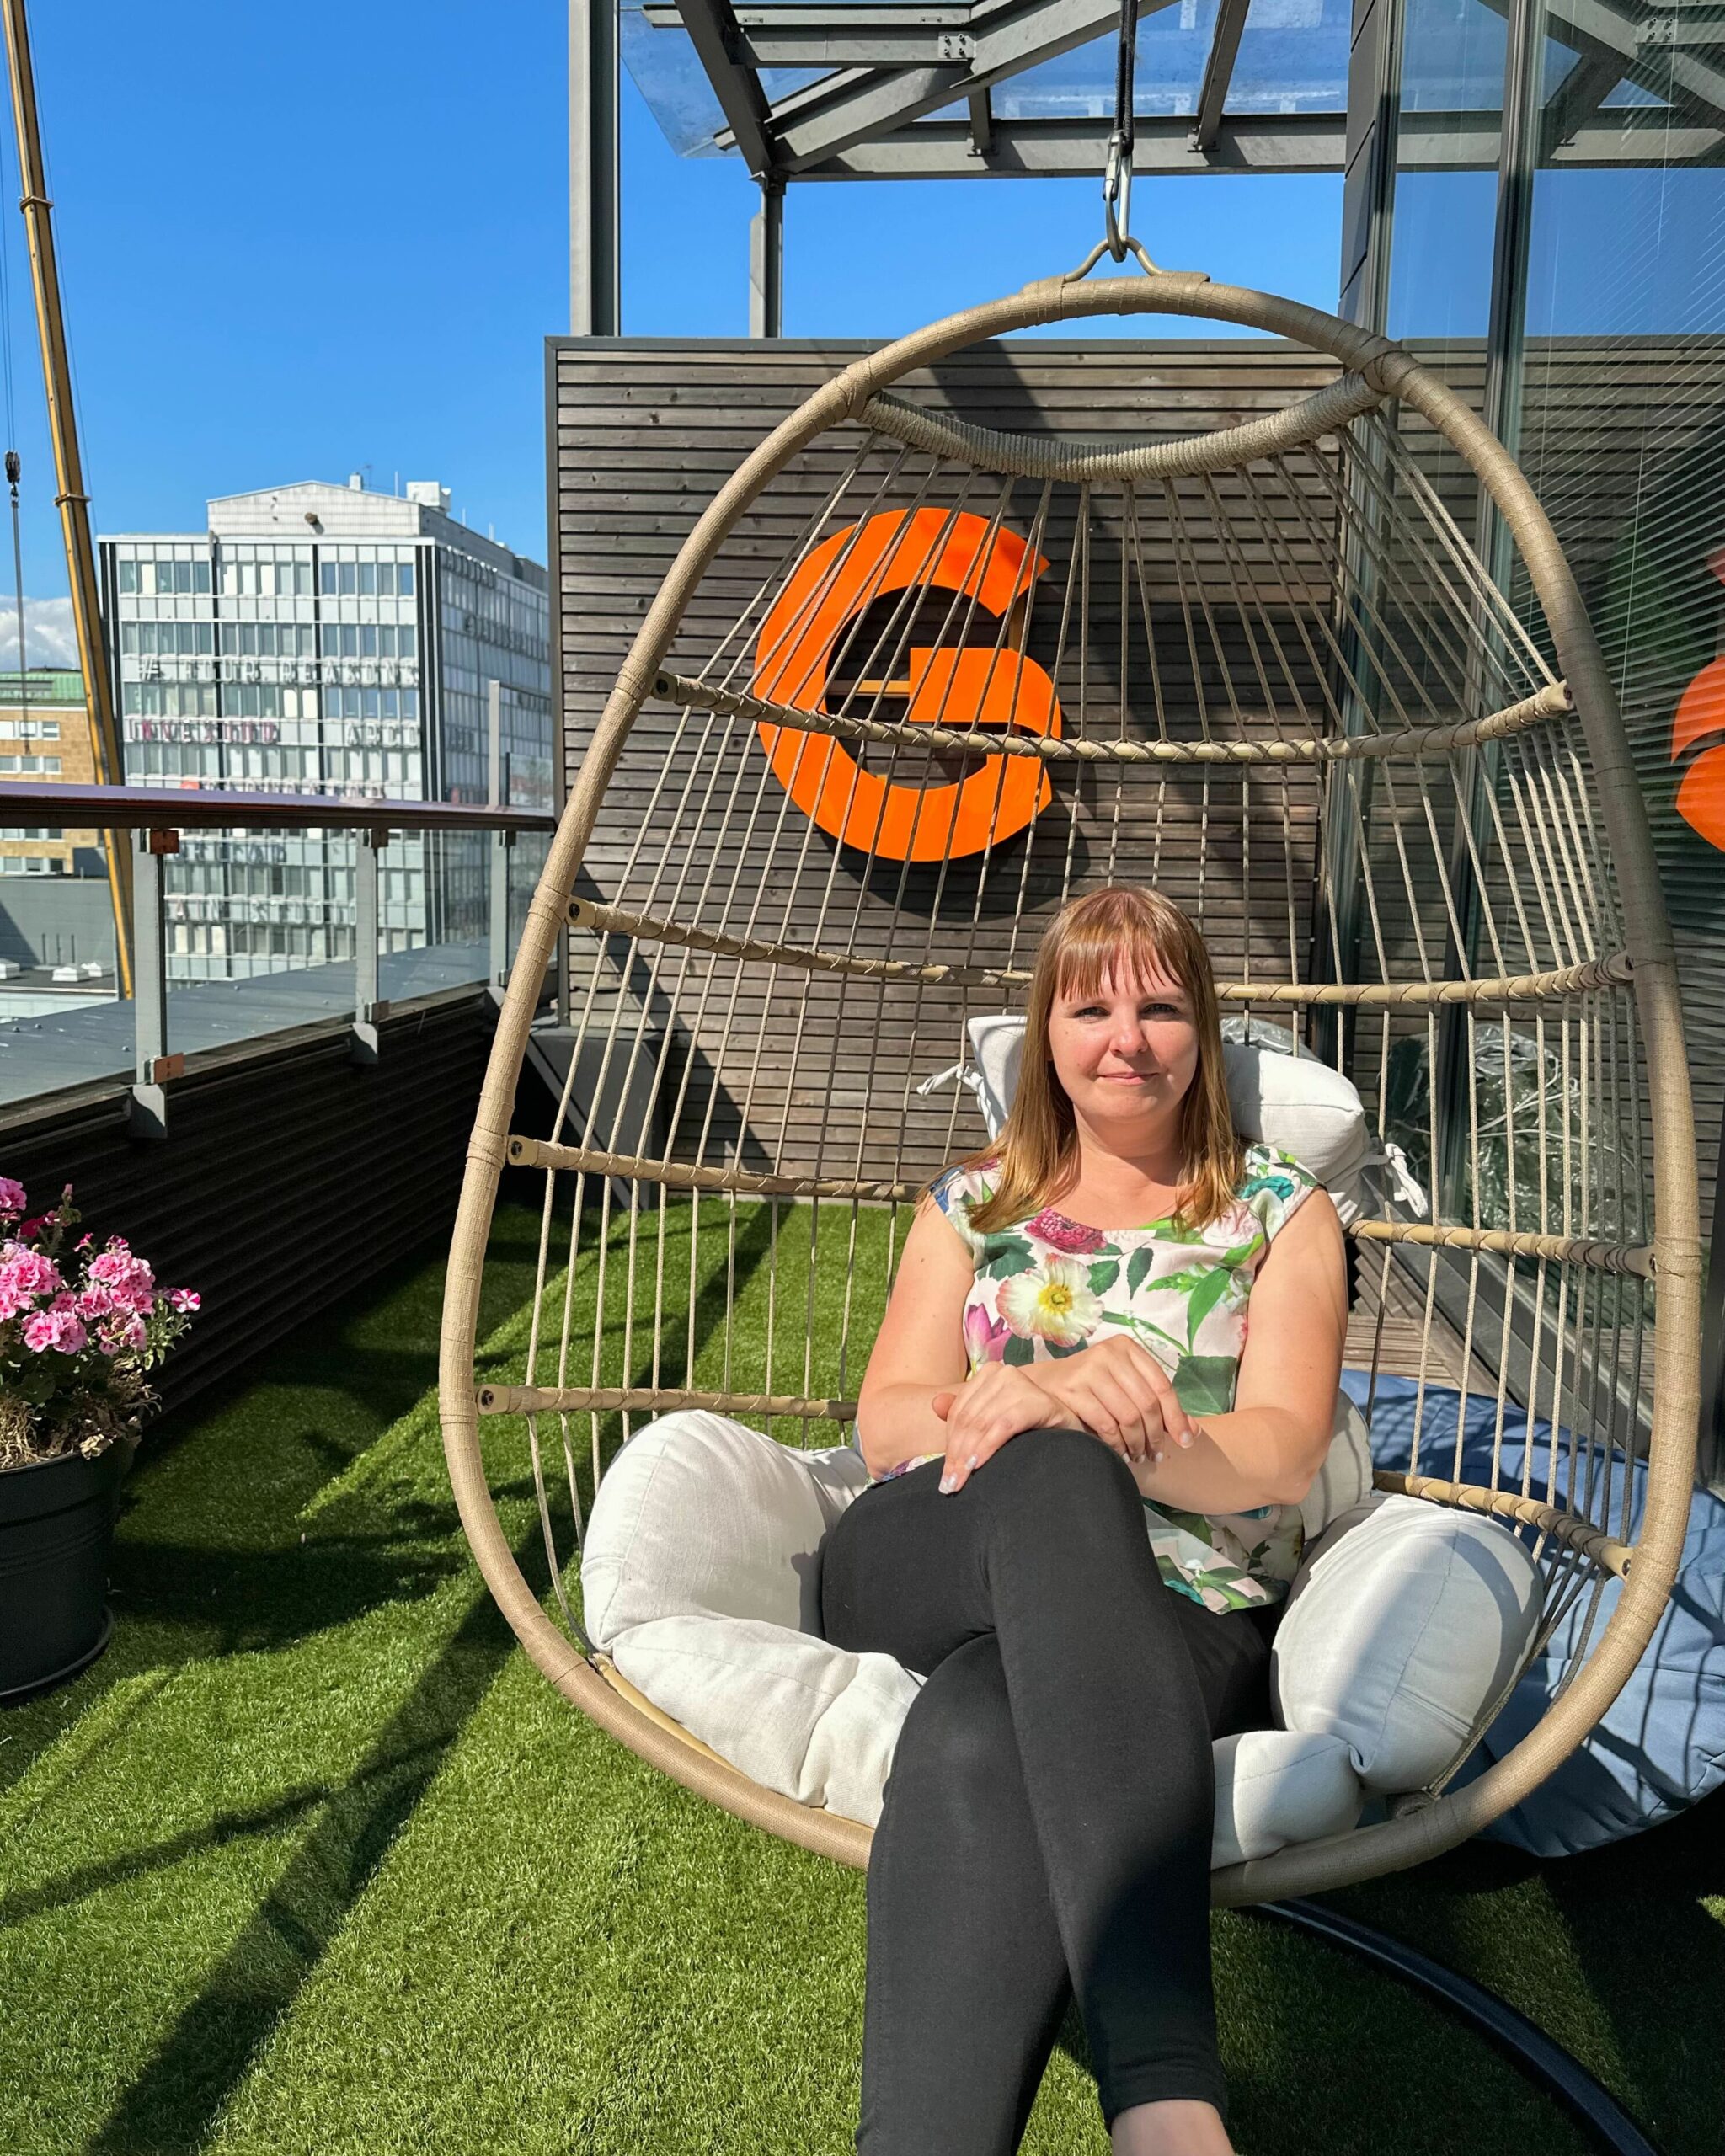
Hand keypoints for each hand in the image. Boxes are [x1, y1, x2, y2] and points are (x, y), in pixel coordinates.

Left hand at [928, 1362, 1066, 1493]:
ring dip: (968, 1456)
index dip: (950, 1443)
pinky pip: (1003, 1426)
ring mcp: (1022, 1383)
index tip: (946, 1475)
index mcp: (990, 1374)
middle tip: (950, 1483)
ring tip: (961, 1481)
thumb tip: (935, 1404)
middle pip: (969, 1418)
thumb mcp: (994, 1423)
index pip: (960, 1411)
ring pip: (982, 1423)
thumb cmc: (1032, 1432)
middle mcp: (1004, 1372)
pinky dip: (988, 1447)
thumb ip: (966, 1414)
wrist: (1074, 1441)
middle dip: (957, 1454)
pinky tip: (979, 1466)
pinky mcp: (1037, 1401)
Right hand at [1022, 1336, 1196, 1476]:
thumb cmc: (1093, 1388)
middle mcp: (1109, 1354)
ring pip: (1128, 1416)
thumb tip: (1194, 1431)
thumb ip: (1158, 1405)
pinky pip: (1106, 1425)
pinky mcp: (1073, 1390)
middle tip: (1155, 1456)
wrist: (1044, 1386)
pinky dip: (1116, 1444)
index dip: (1177, 1417)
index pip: (1162, 1386)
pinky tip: (1119, 1453)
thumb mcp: (1126, 1386)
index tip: (1184, 1442)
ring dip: (1137, 1443)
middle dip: (1155, 1436)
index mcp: (1127, 1348)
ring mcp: (1089, 1370)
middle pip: (1147, 1404)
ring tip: (1138, 1456)